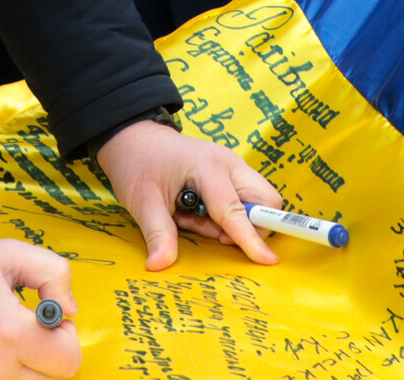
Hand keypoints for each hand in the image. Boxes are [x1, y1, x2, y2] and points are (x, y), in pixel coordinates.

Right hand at [0, 237, 79, 379]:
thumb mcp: (8, 253)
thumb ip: (53, 273)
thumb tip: (70, 311)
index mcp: (9, 332)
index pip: (68, 359)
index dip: (65, 335)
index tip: (47, 319)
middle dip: (48, 355)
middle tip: (27, 331)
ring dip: (25, 370)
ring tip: (6, 343)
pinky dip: (1, 375)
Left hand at [93, 118, 280, 270]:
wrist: (135, 140)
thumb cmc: (138, 164)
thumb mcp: (142, 202)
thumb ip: (158, 234)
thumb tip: (159, 264)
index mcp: (208, 167)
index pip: (235, 210)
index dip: (250, 238)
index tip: (268, 260)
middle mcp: (229, 163)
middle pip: (265, 201)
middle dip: (246, 226)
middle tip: (206, 228)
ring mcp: (233, 166)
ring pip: (257, 203)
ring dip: (231, 222)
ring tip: (193, 216)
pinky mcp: (231, 174)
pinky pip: (244, 201)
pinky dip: (227, 215)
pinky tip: (199, 211)